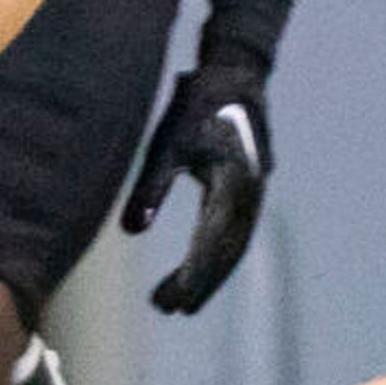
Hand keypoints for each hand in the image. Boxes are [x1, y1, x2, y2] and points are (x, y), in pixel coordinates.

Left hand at [124, 58, 272, 313]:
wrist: (235, 74)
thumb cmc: (196, 105)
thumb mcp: (168, 144)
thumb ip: (151, 187)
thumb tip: (131, 231)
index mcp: (235, 185)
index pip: (213, 244)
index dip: (193, 278)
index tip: (172, 304)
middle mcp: (251, 195)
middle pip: (226, 252)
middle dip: (199, 284)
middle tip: (167, 310)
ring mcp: (254, 193)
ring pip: (232, 245)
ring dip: (207, 274)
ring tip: (175, 301)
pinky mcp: (248, 189)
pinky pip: (234, 231)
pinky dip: (214, 254)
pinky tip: (193, 269)